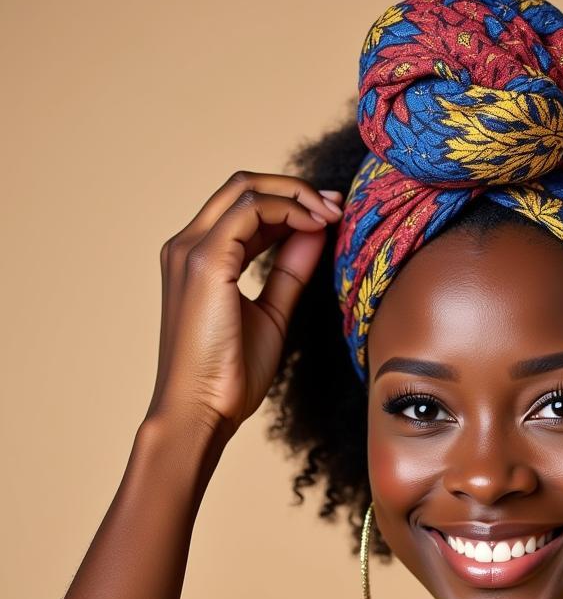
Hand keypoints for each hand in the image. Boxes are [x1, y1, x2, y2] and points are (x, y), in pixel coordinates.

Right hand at [145, 170, 342, 437]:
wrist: (202, 411)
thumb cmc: (230, 375)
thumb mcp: (272, 313)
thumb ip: (290, 271)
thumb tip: (318, 233)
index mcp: (200, 258)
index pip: (245, 208)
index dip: (291, 202)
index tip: (333, 215)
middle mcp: (187, 246)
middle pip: (243, 186)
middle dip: (296, 188)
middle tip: (339, 205)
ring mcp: (190, 250)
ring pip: (245, 189)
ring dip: (296, 194)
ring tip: (334, 215)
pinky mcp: (203, 262)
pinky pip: (249, 212)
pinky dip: (288, 210)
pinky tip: (317, 226)